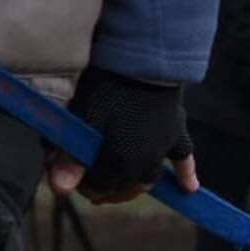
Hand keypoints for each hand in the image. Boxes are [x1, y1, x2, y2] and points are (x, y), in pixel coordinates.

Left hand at [46, 66, 199, 204]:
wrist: (142, 61)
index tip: (70, 175)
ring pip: (148, 179)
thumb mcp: (82, 121)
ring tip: (121, 183)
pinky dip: (186, 174)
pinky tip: (189, 188)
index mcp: (119, 163)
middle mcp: (144, 164)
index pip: (100, 188)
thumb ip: (71, 158)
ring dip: (133, 185)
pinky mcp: (176, 133)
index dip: (83, 185)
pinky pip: (184, 159)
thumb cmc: (107, 88)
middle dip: (106, 188)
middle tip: (90, 182)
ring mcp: (162, 150)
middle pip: (124, 188)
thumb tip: (60, 189)